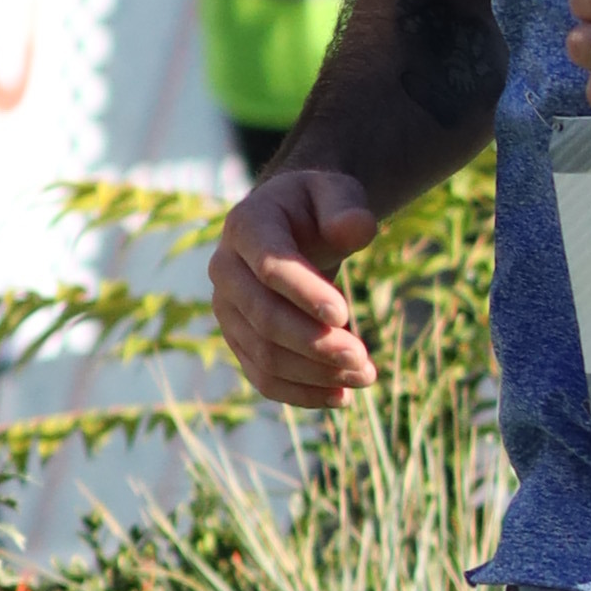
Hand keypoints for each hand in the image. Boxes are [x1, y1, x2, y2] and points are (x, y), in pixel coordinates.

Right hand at [213, 161, 380, 409]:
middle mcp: (225, 269)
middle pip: (264, 318)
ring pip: (264, 355)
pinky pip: (262, 377)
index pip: (269, 267)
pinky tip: (340, 397)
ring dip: (315, 374)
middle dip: (315, 344)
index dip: (304, 293)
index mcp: (246, 225)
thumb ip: (346, 207)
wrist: (292, 226)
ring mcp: (228, 309)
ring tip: (365, 376)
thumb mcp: (336, 193)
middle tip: (363, 360)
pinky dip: (300, 392)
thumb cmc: (318, 208)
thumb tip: (357, 229)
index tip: (345, 314)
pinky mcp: (239, 339)